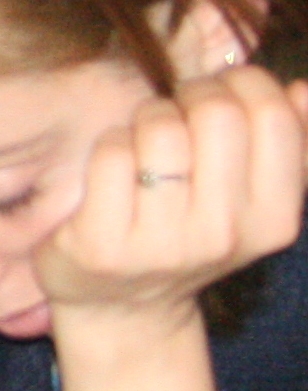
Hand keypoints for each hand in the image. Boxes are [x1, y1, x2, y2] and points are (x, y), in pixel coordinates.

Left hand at [40, 63, 307, 390]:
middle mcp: (226, 234)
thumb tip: (303, 90)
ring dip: (147, 118)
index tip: (221, 94)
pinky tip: (113, 170)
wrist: (123, 306)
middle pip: (217, 111)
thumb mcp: (250, 201)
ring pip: (161, 128)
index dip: (242, 84)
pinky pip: (111, 153)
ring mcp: (164, 243)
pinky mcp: (103, 244)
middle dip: (191, 94)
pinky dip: (110, 145)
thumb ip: (287, 144)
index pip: (273, 116)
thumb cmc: (190, 232)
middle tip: (179, 112)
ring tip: (146, 141)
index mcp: (274, 219)